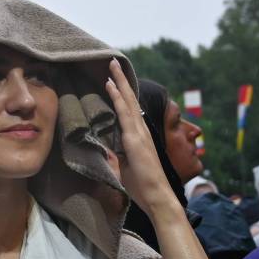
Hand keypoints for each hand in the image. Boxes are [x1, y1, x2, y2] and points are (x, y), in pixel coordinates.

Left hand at [105, 59, 179, 214]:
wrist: (157, 196)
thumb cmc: (141, 185)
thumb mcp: (123, 166)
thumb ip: (114, 155)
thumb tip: (102, 150)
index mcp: (137, 136)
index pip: (128, 109)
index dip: (121, 93)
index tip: (113, 78)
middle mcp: (140, 130)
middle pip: (129, 99)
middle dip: (121, 80)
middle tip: (111, 62)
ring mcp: (138, 133)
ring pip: (127, 101)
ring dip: (119, 82)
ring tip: (111, 65)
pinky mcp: (135, 139)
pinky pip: (124, 113)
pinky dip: (117, 97)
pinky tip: (110, 84)